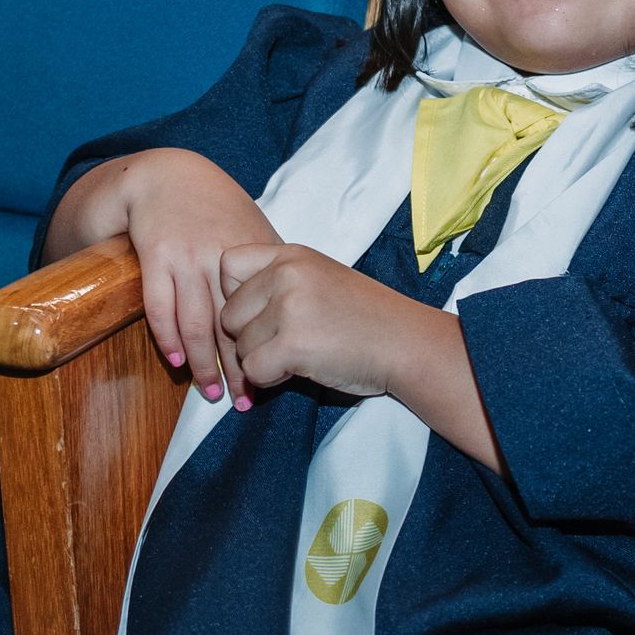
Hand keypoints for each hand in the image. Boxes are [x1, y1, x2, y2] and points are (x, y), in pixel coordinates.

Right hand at [122, 150, 279, 405]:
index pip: (264, 310)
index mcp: (250, 250)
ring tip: (212, 393)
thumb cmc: (216, 208)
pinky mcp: (155, 257)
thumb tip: (299, 309)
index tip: (278, 377)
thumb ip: (272, 267)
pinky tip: (177, 363)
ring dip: (203, 364)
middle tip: (244, 402)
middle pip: (232, 324)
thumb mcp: (252, 229)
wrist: (168, 177)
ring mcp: (186, 256)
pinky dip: (168, 339)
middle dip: (239, 367)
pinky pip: (160, 307)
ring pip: (196, 322)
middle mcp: (221, 255)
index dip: (270, 347)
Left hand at [219, 243, 421, 398]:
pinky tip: (299, 370)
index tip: (261, 312)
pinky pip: (253, 370)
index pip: (228, 264)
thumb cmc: (365, 318)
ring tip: (298, 354)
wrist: (406, 343)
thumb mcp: (320, 278)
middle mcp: (287, 274)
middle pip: (229, 313)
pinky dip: (270, 379)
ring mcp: (290, 308)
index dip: (235, 294)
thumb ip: (278, 283)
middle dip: (249, 336)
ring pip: (239, 346)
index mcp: (292, 255)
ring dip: (262, 359)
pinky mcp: (293, 344)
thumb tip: (230, 311)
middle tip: (285, 342)